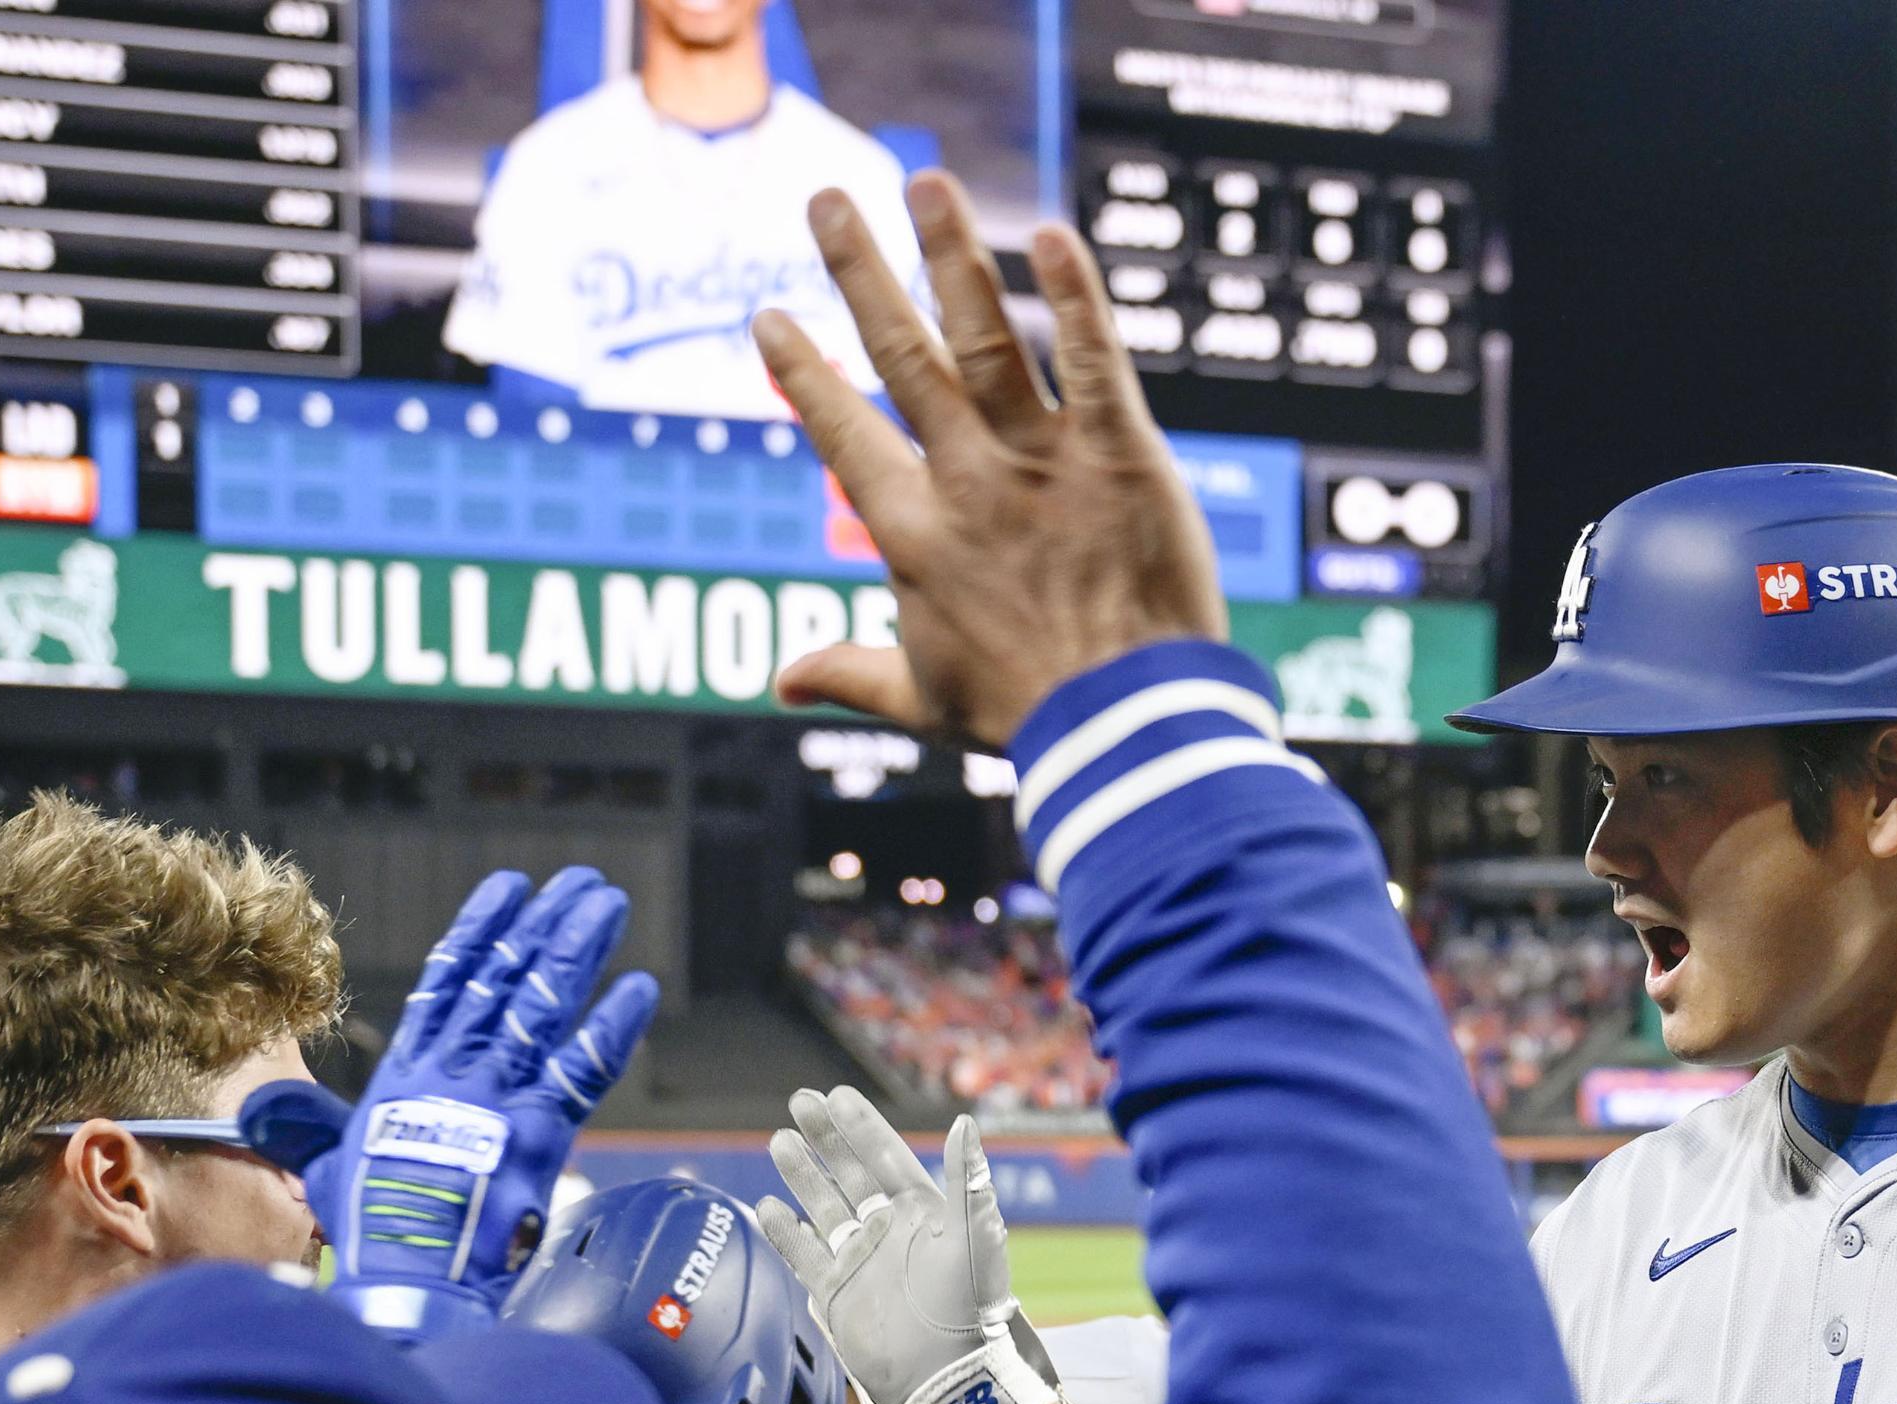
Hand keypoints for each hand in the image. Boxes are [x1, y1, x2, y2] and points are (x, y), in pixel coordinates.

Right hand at [258, 867, 656, 1339]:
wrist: (404, 1278)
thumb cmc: (369, 1232)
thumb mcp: (325, 1169)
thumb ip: (303, 1129)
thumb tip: (258, 1108)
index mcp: (409, 1075)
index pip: (450, 982)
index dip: (482, 930)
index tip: (512, 889)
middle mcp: (455, 1073)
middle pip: (505, 980)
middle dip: (545, 926)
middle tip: (583, 884)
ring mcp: (500, 1098)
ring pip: (544, 1007)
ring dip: (579, 951)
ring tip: (609, 904)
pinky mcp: (540, 1133)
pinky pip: (584, 1070)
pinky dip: (613, 1029)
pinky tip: (640, 989)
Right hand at [754, 1087, 1066, 1403]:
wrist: (946, 1377)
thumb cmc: (970, 1309)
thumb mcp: (975, 1238)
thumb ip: (968, 1180)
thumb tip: (966, 1122)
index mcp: (925, 1214)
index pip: (887, 1158)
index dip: (863, 1127)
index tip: (836, 1096)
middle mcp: (889, 1233)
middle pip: (850, 1174)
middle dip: (826, 1139)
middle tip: (799, 1102)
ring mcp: (860, 1261)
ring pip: (823, 1207)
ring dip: (803, 1175)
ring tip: (781, 1141)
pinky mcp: (835, 1294)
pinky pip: (803, 1254)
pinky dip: (784, 1231)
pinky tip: (767, 1205)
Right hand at [755, 172, 1225, 750]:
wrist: (1127, 728)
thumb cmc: (1029, 719)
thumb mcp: (927, 700)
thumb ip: (851, 675)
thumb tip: (783, 682)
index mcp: (912, 535)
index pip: (843, 433)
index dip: (804, 373)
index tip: (770, 319)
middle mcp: (967, 481)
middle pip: (901, 356)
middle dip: (859, 272)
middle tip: (826, 197)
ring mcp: (1043, 463)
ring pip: (985, 338)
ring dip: (952, 254)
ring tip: (926, 181)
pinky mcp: (1121, 456)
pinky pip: (1093, 362)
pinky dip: (1074, 298)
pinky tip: (1052, 234)